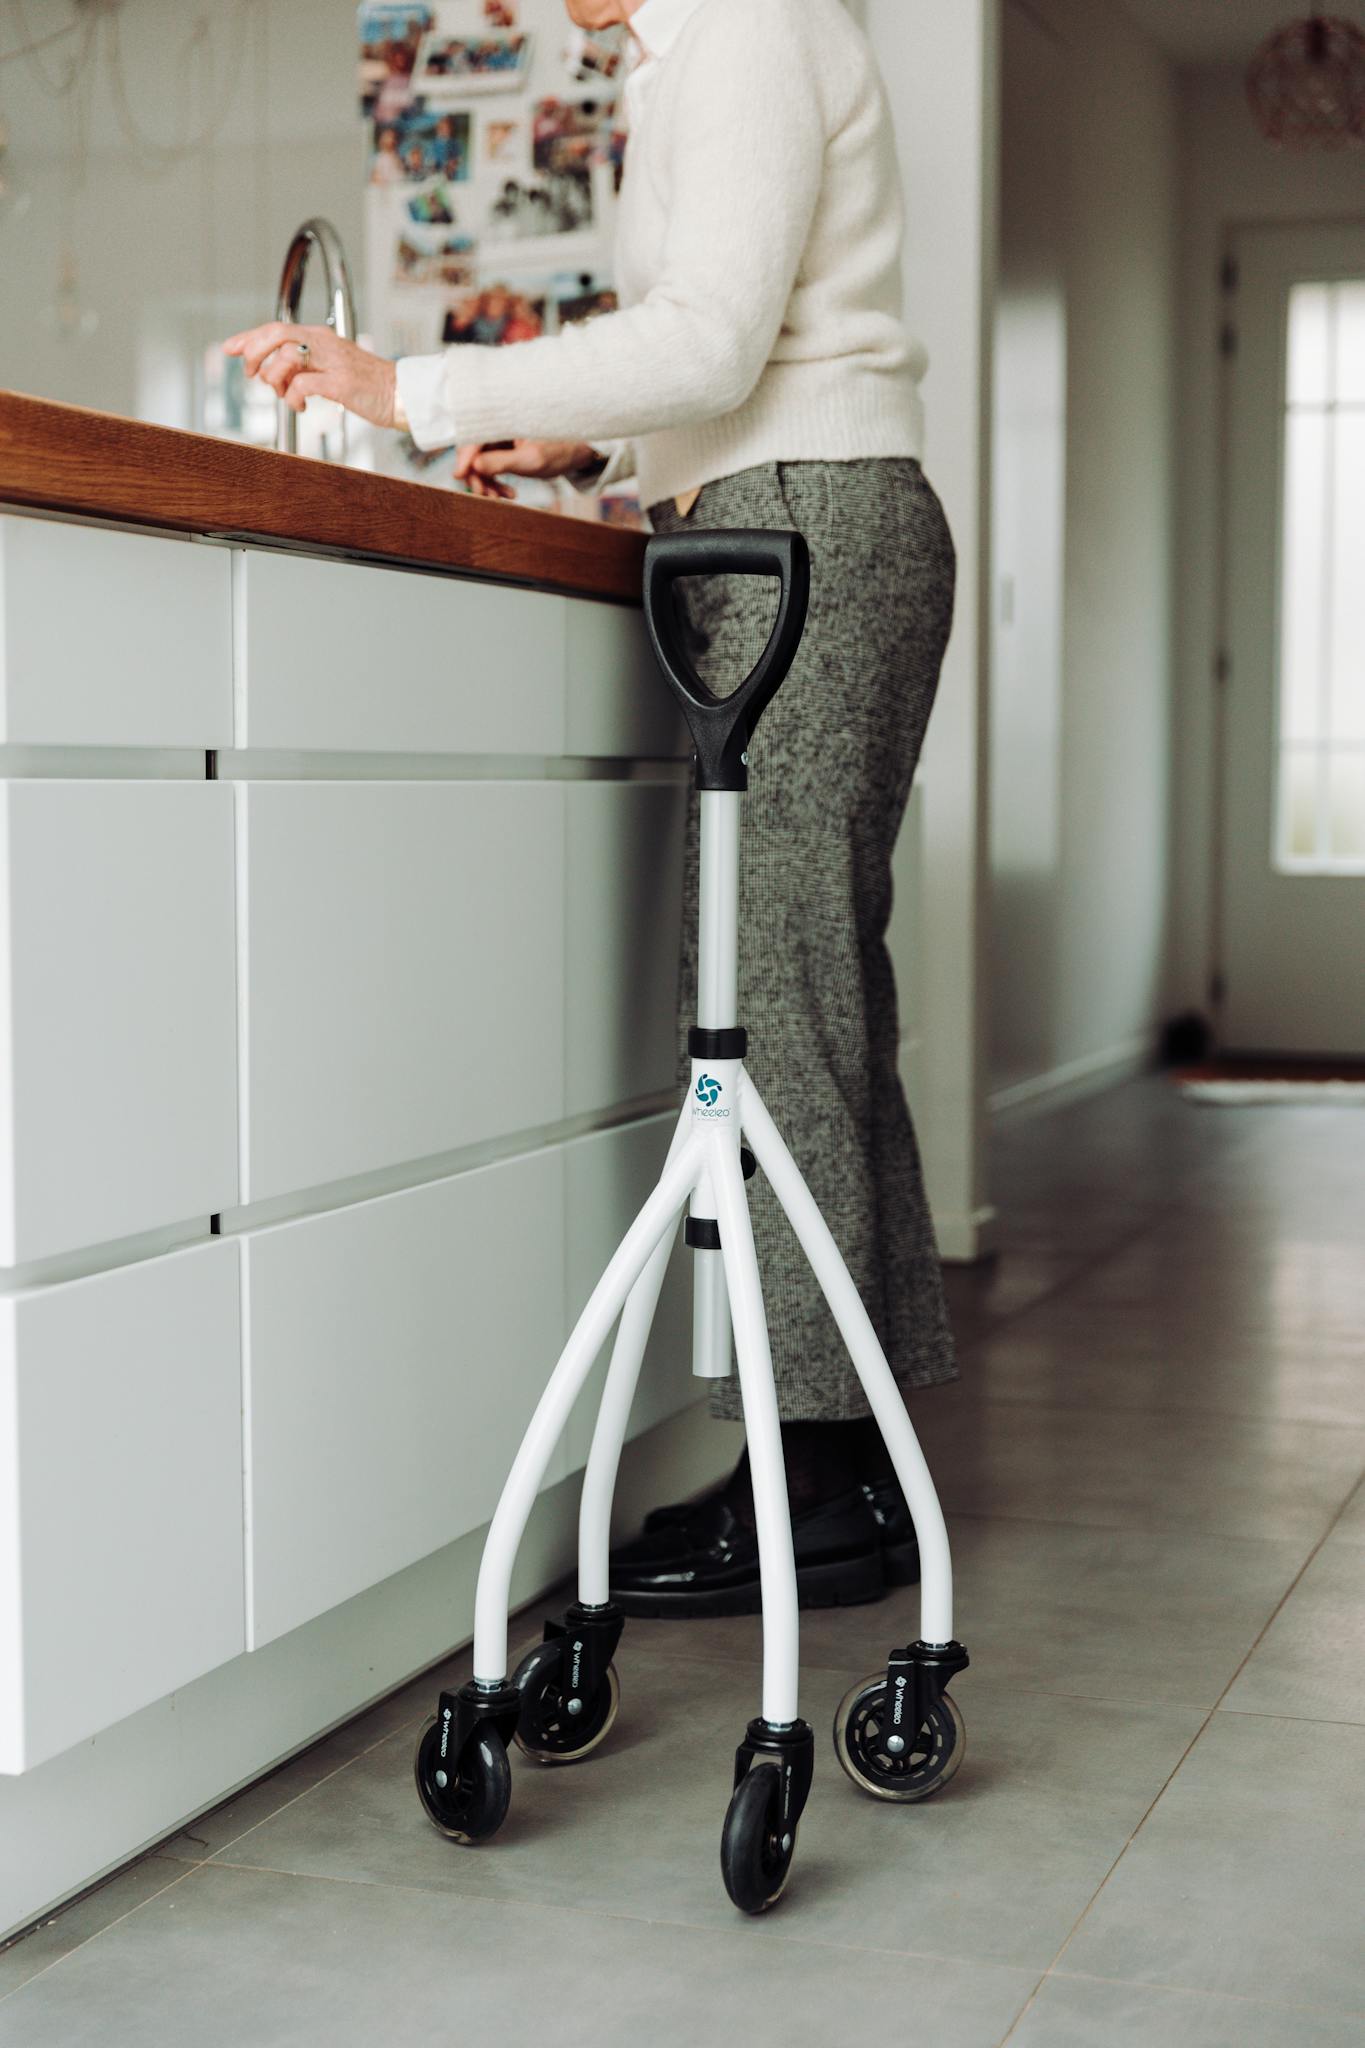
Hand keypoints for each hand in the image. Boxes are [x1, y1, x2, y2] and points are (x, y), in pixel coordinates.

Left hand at [221, 322, 396, 428]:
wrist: (400, 394)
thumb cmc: (366, 385)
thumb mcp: (330, 367)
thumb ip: (301, 366)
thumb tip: (269, 374)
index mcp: (319, 337)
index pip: (275, 328)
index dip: (248, 337)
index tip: (230, 348)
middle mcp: (323, 343)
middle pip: (275, 334)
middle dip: (254, 353)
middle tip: (251, 374)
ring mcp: (332, 361)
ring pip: (286, 357)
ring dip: (275, 380)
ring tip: (283, 394)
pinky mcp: (340, 383)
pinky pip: (302, 385)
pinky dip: (293, 398)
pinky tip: (301, 406)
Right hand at [454, 438, 599, 499]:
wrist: (579, 450)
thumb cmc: (560, 450)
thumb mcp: (530, 460)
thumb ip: (500, 462)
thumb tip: (473, 467)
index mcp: (502, 420)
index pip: (472, 438)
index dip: (463, 458)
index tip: (460, 477)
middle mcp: (498, 426)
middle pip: (473, 452)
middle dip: (477, 476)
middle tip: (486, 496)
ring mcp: (500, 439)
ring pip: (480, 462)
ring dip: (487, 483)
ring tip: (501, 498)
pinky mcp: (504, 449)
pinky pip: (491, 466)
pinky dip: (496, 482)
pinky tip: (509, 494)